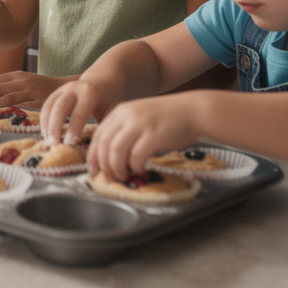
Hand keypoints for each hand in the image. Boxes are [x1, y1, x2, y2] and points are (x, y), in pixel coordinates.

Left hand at [0, 71, 67, 108]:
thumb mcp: (26, 83)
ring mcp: (31, 92)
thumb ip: (9, 87)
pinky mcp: (39, 103)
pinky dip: (7, 113)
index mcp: (18, 76)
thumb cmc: (44, 89)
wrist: (68, 91)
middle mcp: (23, 82)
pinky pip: (21, 108)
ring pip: (5, 99)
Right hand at [38, 77, 119, 145]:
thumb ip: (105, 127)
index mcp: (90, 93)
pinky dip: (44, 120)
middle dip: (55, 128)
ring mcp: (63, 88)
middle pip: (59, 109)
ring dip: (46, 125)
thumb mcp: (113, 111)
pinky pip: (46, 105)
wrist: (104, 80)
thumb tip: (96, 149)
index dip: (73, 131)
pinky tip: (47, 133)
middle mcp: (74, 87)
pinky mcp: (56, 91)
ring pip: (49, 106)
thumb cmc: (110, 99)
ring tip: (49, 142)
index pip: (78, 114)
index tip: (70, 146)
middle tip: (55, 146)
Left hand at [84, 93, 202, 181]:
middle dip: (103, 165)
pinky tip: (140, 170)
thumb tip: (111, 157)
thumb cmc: (170, 118)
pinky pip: (137, 156)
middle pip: (104, 144)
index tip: (94, 169)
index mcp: (121, 111)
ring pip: (116, 151)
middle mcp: (127, 115)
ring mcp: (141, 124)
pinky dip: (135, 167)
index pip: (98, 135)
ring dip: (117, 168)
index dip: (93, 155)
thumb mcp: (142, 118)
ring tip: (123, 176)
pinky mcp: (154, 134)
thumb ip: (126, 132)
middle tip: (108, 177)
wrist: (195, 110)